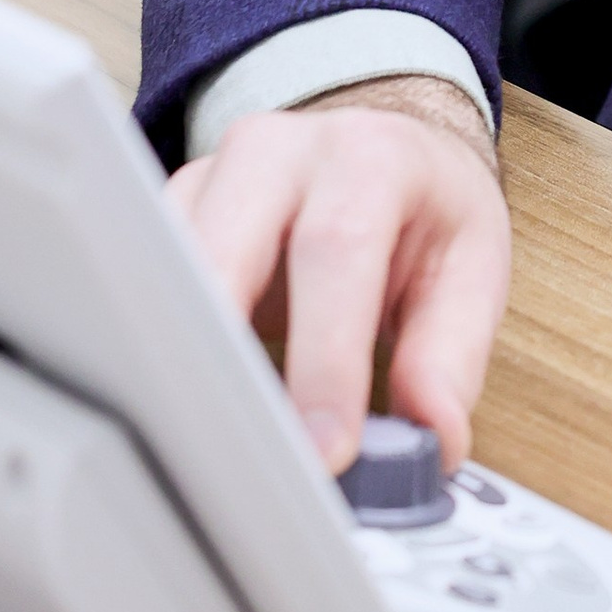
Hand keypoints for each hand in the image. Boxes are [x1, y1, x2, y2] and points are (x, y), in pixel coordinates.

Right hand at [169, 76, 509, 476]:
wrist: (387, 147)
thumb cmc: (427, 209)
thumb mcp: (469, 266)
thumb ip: (450, 352)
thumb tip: (433, 435)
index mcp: (368, 157)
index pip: (337, 248)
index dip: (325, 358)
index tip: (325, 450)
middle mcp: (279, 153)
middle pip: (225, 251)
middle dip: (226, 366)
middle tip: (239, 464)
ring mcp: (211, 178)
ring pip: (167, 269)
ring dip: (178, 365)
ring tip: (204, 452)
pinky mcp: (170, 214)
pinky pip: (142, 282)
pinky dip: (156, 351)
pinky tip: (175, 408)